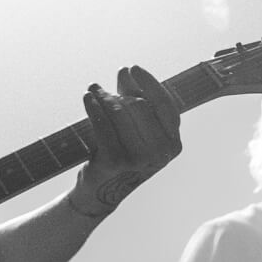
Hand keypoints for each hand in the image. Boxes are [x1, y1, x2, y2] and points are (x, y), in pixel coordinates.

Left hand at [70, 65, 180, 216]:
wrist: (102, 193)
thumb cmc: (121, 155)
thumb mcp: (134, 130)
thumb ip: (134, 100)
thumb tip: (126, 71)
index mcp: (173, 144)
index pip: (165, 105)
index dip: (149, 83)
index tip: (132, 68)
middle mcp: (161, 153)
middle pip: (141, 107)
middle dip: (119, 92)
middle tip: (100, 86)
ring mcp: (139, 158)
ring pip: (120, 114)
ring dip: (103, 97)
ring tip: (92, 89)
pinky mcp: (116, 161)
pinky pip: (103, 125)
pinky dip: (94, 108)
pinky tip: (88, 98)